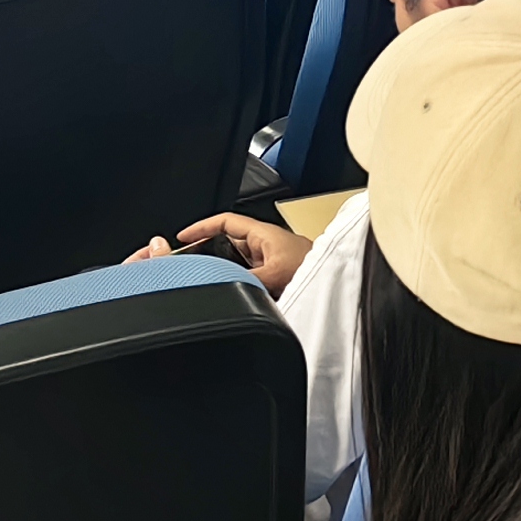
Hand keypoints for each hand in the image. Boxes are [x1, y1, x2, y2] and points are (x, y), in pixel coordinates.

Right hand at [136, 214, 305, 293]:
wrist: (338, 285)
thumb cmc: (316, 269)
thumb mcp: (272, 274)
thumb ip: (245, 280)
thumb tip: (221, 285)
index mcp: (263, 235)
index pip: (225, 222)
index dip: (201, 227)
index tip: (182, 237)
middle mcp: (266, 246)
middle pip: (227, 245)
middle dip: (208, 255)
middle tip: (189, 268)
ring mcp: (271, 263)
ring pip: (238, 265)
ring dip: (225, 274)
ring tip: (209, 284)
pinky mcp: (277, 280)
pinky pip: (250, 280)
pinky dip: (239, 287)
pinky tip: (233, 298)